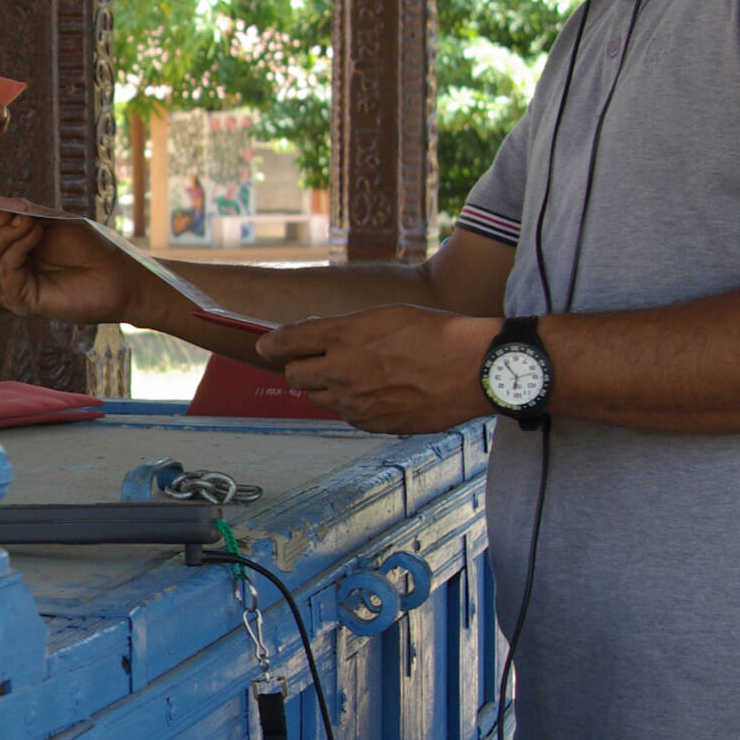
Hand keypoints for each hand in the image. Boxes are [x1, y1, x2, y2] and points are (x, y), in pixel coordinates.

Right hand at [0, 209, 143, 324]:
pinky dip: (15, 247)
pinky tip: (35, 234)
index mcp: (11, 248)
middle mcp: (7, 268)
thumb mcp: (53, 219)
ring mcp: (13, 286)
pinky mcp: (23, 301)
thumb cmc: (92, 247)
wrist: (120, 275)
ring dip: (4, 233)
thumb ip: (21, 210)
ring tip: (29, 222)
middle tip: (7, 213)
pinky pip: (4, 270)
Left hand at [257, 306, 499, 434]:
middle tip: (314, 360)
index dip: (272, 343)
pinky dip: (352, 405)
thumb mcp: (386, 315)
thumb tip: (319, 339)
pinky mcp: (374, 424)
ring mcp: (357, 403)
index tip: (265, 346)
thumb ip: (345, 329)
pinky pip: (348, 416)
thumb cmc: (436, 333)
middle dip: (300, 367)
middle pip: (295, 377)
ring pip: (319, 399)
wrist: (474, 369)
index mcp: (343, 338)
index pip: (288, 341)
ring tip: (352, 375)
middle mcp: (342, 373)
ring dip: (325, 387)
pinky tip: (375, 393)